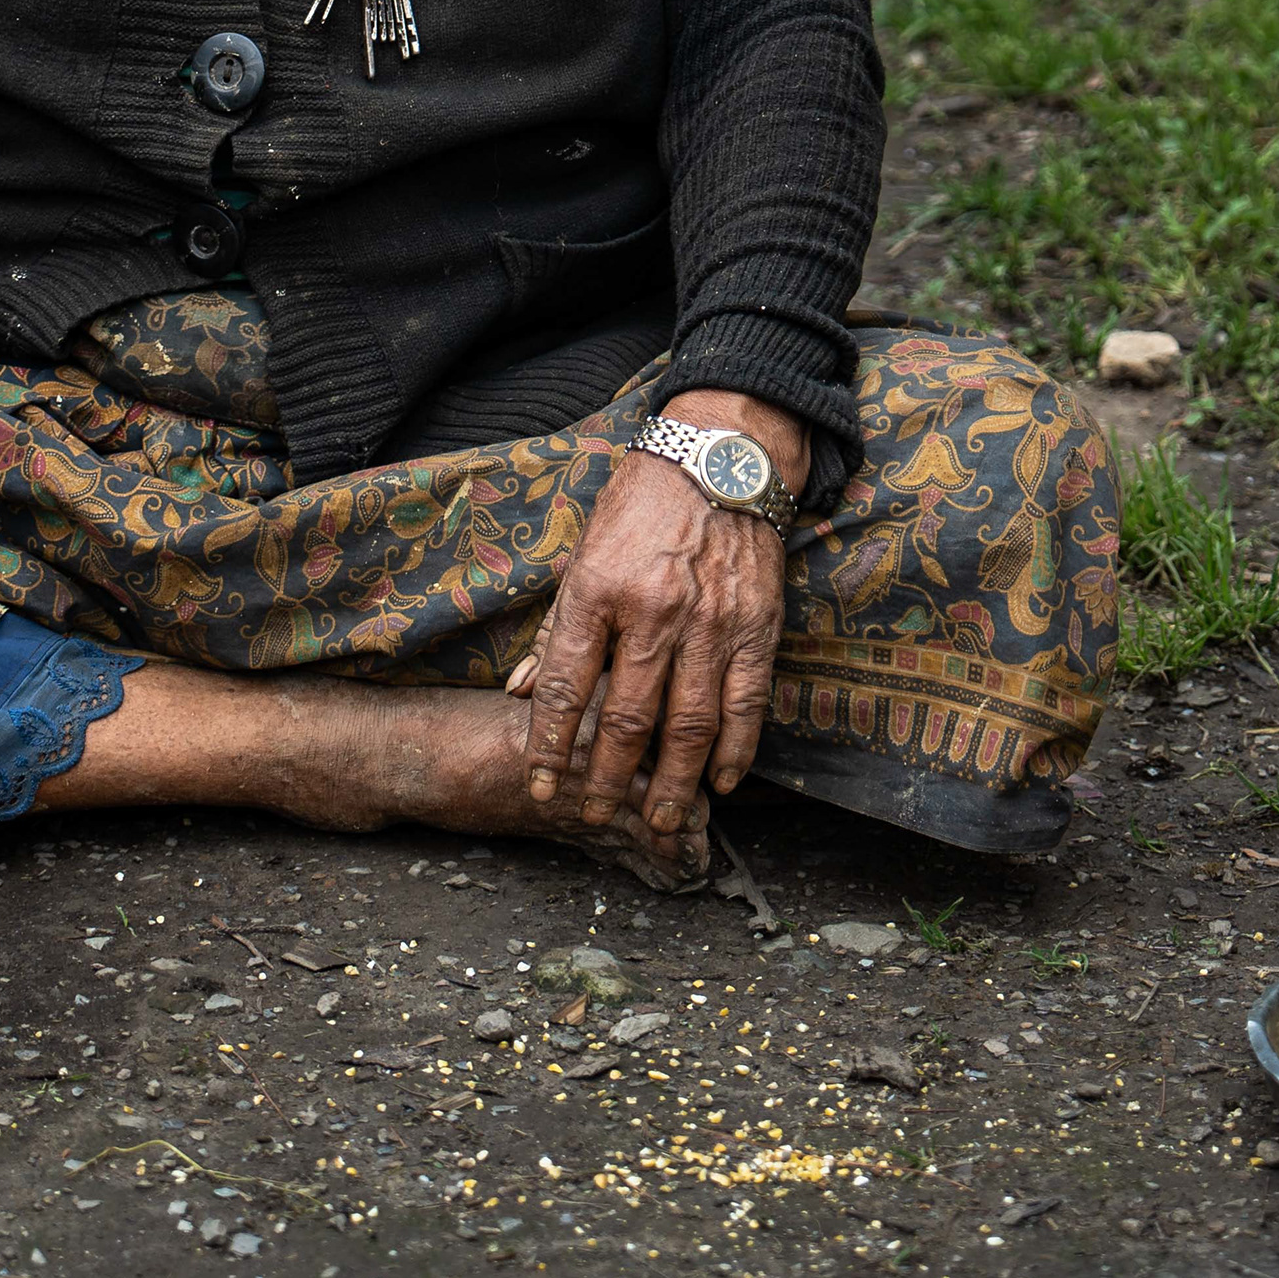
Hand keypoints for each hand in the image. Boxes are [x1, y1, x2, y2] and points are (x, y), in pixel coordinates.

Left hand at [517, 391, 803, 838]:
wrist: (719, 457)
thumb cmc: (640, 507)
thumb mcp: (582, 554)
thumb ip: (555, 628)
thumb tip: (521, 692)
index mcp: (598, 590)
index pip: (565, 684)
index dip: (550, 742)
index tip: (541, 783)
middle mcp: (653, 613)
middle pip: (626, 717)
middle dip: (607, 777)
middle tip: (594, 814)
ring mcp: (711, 624)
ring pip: (690, 724)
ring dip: (673, 782)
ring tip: (658, 820)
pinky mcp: (757, 627)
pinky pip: (748, 704)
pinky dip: (736, 751)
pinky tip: (721, 782)